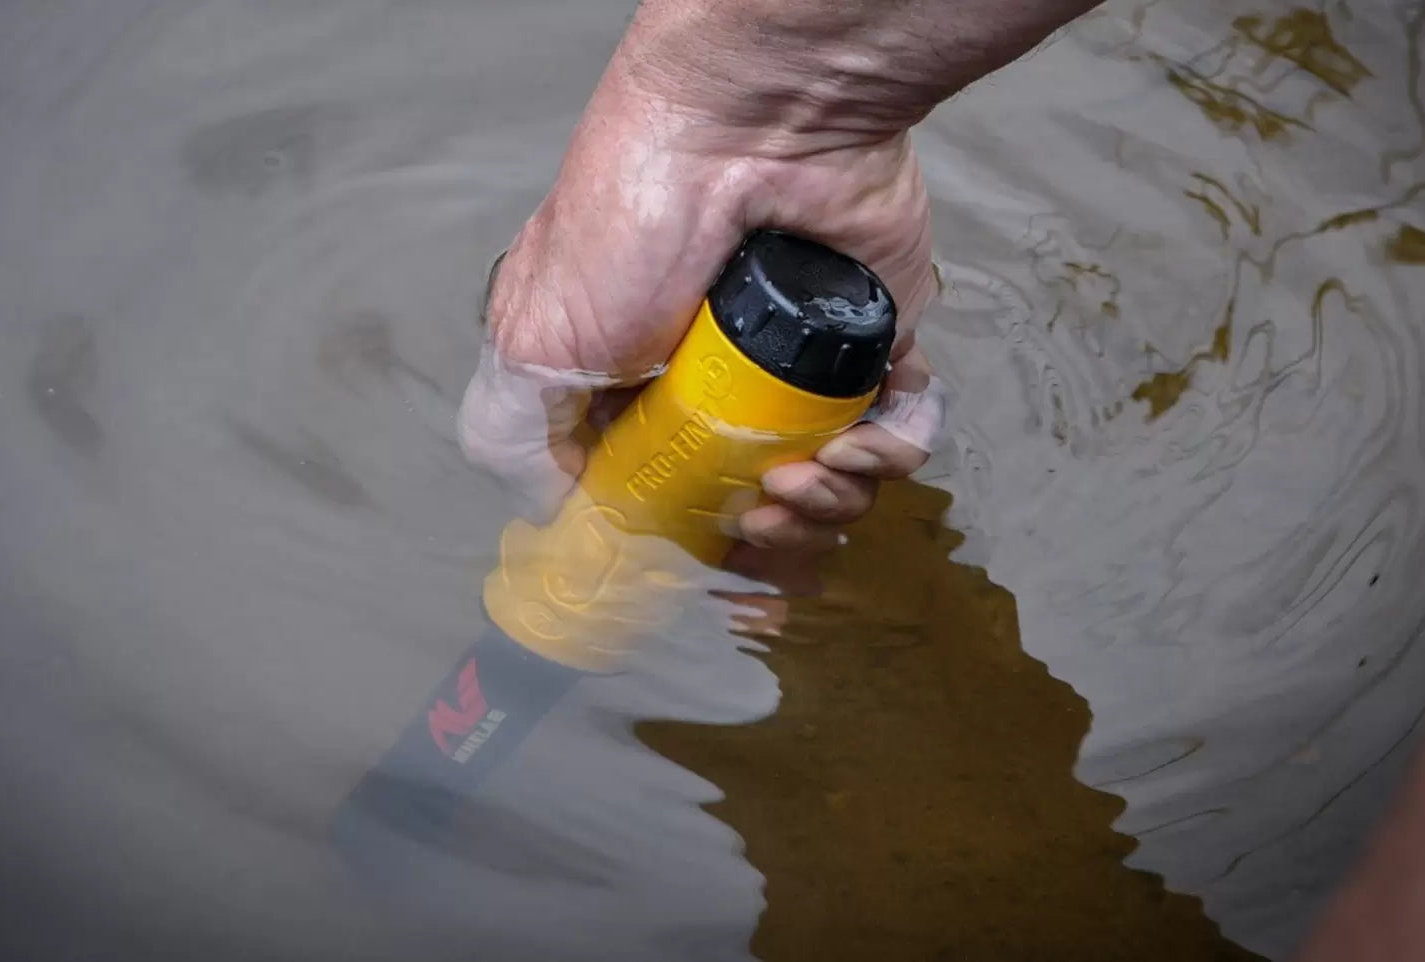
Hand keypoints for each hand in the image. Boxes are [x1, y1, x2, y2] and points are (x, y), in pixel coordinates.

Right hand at [456, 6, 948, 621]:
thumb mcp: (530, 339)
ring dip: (828, 505)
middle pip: (759, 507)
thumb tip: (563, 512)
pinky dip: (891, 455)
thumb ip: (520, 434)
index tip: (699, 562)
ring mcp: (800, 370)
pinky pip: (904, 432)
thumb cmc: (629, 221)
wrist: (747, 132)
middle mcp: (718, 386)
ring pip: (835, 486)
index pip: (665, 497)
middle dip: (765, 538)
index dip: (685, 545)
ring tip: (806, 472)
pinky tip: (860, 444)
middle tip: (758, 511)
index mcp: (634, 390)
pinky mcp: (876, 346)